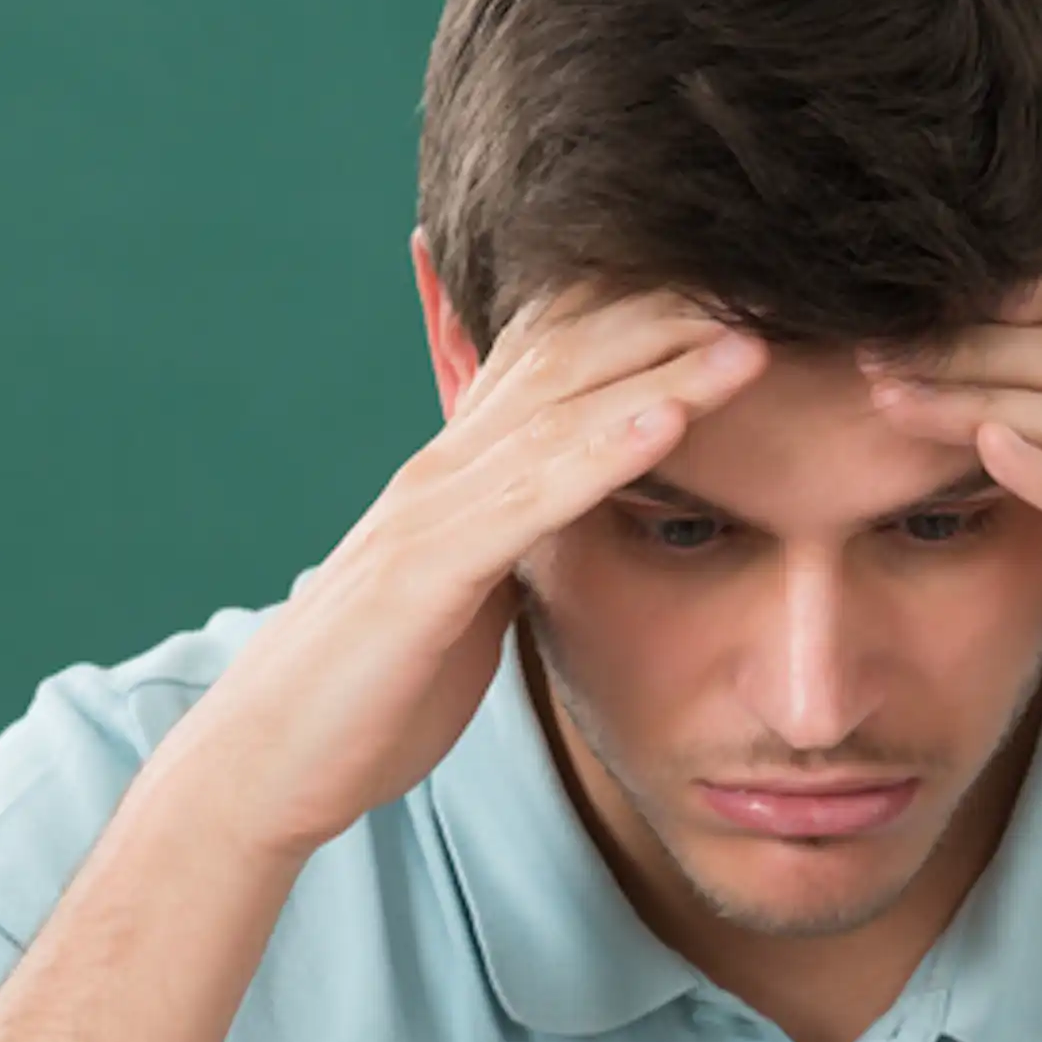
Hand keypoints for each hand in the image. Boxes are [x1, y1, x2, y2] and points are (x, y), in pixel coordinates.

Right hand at [163, 290, 766, 862]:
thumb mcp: (471, 598)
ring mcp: (432, 513)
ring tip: (748, 340)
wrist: (270, 760)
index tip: (743, 297)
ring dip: (660, 375)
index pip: (561, 366)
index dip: (649, 323)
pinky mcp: (426, 573)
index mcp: (464, 475)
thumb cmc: (374, 686)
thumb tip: (579, 518)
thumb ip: (521, 544)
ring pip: (561, 418)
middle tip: (770, 282)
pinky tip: (667, 422)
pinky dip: (601, 455)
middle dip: (670, 322)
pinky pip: (529, 501)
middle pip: (570, 363)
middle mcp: (446, 469)